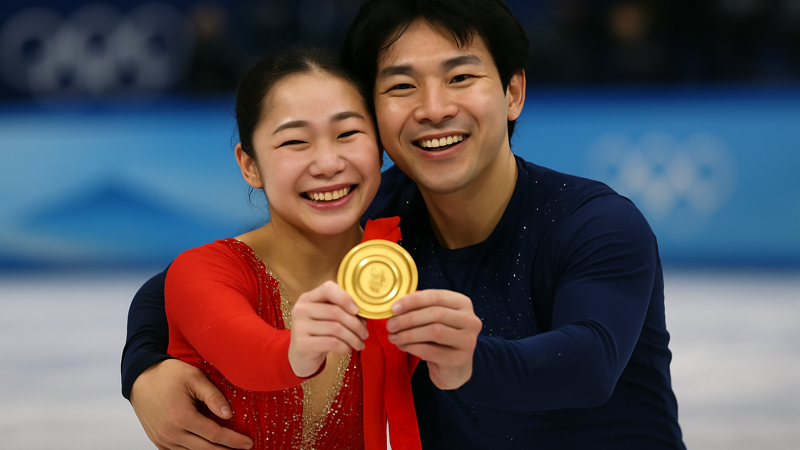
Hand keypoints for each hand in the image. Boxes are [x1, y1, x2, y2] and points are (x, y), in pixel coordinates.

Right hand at [130, 359, 252, 449]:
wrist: (140, 377)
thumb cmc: (168, 374)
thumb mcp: (194, 377)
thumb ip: (213, 396)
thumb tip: (227, 415)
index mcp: (182, 417)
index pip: (214, 434)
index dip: (233, 440)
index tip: (248, 443)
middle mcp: (171, 432)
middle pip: (205, 449)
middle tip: (243, 449)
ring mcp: (162, 438)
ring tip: (227, 448)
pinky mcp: (157, 440)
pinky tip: (206, 447)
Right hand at [288, 281, 368, 377]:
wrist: (301, 356)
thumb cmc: (319, 334)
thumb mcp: (326, 318)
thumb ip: (341, 310)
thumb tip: (364, 312)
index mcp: (308, 298)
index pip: (328, 289)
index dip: (345, 297)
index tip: (357, 310)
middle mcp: (301, 309)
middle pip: (336, 311)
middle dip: (356, 324)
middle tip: (365, 334)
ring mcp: (299, 327)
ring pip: (336, 328)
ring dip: (353, 338)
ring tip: (360, 344)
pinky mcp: (302, 344)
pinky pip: (331, 342)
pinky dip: (345, 346)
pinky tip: (348, 349)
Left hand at [386, 290, 482, 389]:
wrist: (454, 367)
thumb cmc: (441, 339)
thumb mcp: (435, 319)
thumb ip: (421, 308)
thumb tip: (397, 305)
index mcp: (463, 303)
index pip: (436, 297)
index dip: (413, 301)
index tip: (394, 308)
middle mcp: (470, 320)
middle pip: (435, 314)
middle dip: (408, 319)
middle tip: (390, 325)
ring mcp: (468, 340)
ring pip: (434, 332)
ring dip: (408, 334)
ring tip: (394, 337)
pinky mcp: (460, 359)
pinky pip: (431, 351)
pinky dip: (412, 347)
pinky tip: (402, 346)